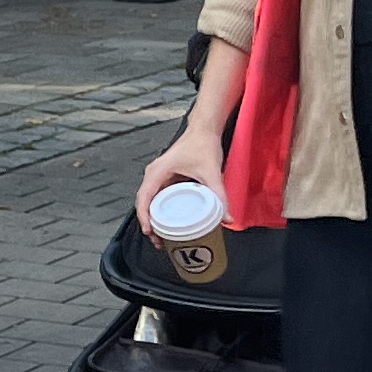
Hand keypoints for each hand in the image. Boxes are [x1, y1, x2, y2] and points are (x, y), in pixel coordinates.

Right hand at [133, 119, 225, 234]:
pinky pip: (158, 197)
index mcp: (157, 172)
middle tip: (159, 241)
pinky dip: (161, 210)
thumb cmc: (202, 144)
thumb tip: (228, 218)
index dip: (144, 217)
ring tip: (163, 236)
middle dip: (149, 224)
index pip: (144, 198)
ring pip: (150, 201)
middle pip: (144, 203)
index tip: (150, 232)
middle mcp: (154, 174)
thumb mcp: (211, 172)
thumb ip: (220, 196)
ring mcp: (158, 176)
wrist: (204, 129)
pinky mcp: (166, 177)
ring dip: (154, 218)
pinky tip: (170, 222)